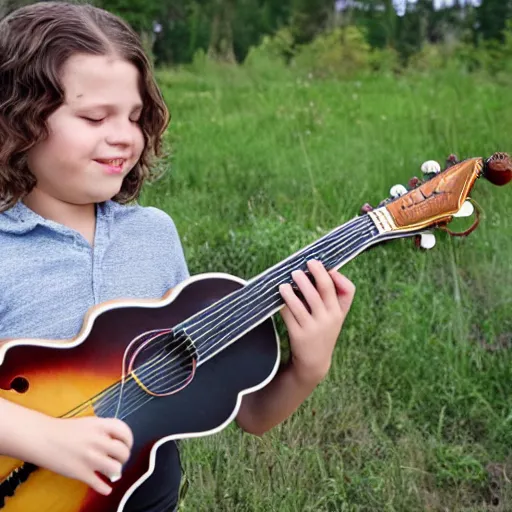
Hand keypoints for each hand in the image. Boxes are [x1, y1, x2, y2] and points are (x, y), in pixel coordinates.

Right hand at [28, 416, 132, 494]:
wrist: (43, 438)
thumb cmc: (65, 430)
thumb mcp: (89, 422)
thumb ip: (104, 429)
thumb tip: (119, 441)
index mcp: (101, 425)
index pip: (125, 431)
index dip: (129, 440)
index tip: (127, 445)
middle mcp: (98, 440)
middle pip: (123, 452)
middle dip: (124, 458)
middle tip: (119, 459)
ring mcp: (90, 457)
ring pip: (116, 468)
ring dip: (116, 472)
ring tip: (111, 471)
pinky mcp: (81, 472)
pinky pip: (99, 484)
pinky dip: (105, 488)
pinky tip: (106, 488)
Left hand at [279, 259, 354, 384]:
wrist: (315, 361)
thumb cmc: (324, 331)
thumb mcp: (335, 316)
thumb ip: (335, 296)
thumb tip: (327, 270)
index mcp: (338, 311)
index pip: (345, 289)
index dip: (335, 275)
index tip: (318, 264)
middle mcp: (329, 318)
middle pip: (323, 291)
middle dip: (312, 275)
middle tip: (298, 269)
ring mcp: (314, 328)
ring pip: (302, 304)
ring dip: (292, 291)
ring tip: (284, 284)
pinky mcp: (299, 335)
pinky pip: (289, 315)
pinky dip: (283, 305)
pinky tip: (279, 298)